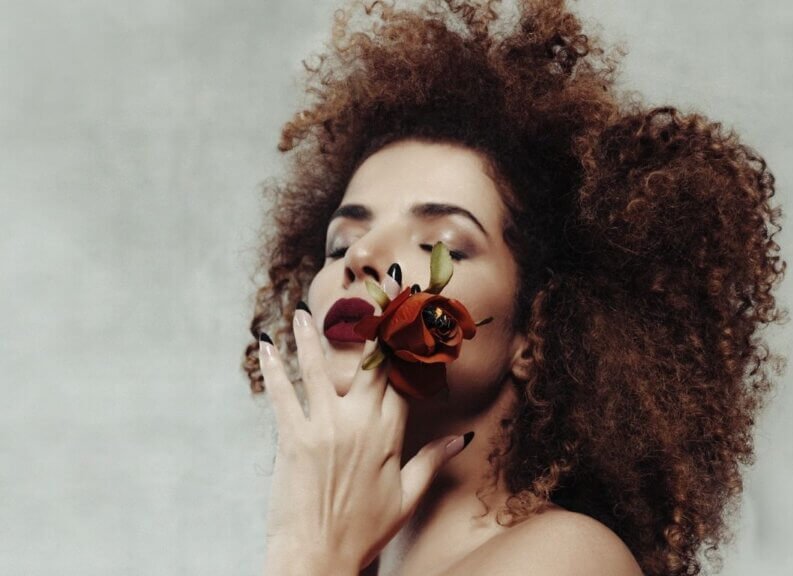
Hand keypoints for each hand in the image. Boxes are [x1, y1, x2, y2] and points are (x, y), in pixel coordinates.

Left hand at [258, 303, 472, 574]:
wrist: (317, 558)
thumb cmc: (364, 530)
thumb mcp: (407, 496)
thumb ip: (432, 461)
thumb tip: (461, 439)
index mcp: (389, 436)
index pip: (402, 379)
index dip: (407, 346)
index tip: (411, 317)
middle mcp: (359, 424)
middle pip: (370, 364)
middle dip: (375, 326)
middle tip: (376, 293)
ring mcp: (324, 429)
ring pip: (318, 370)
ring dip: (309, 337)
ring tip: (302, 312)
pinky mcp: (292, 439)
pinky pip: (282, 395)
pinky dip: (273, 369)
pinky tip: (265, 347)